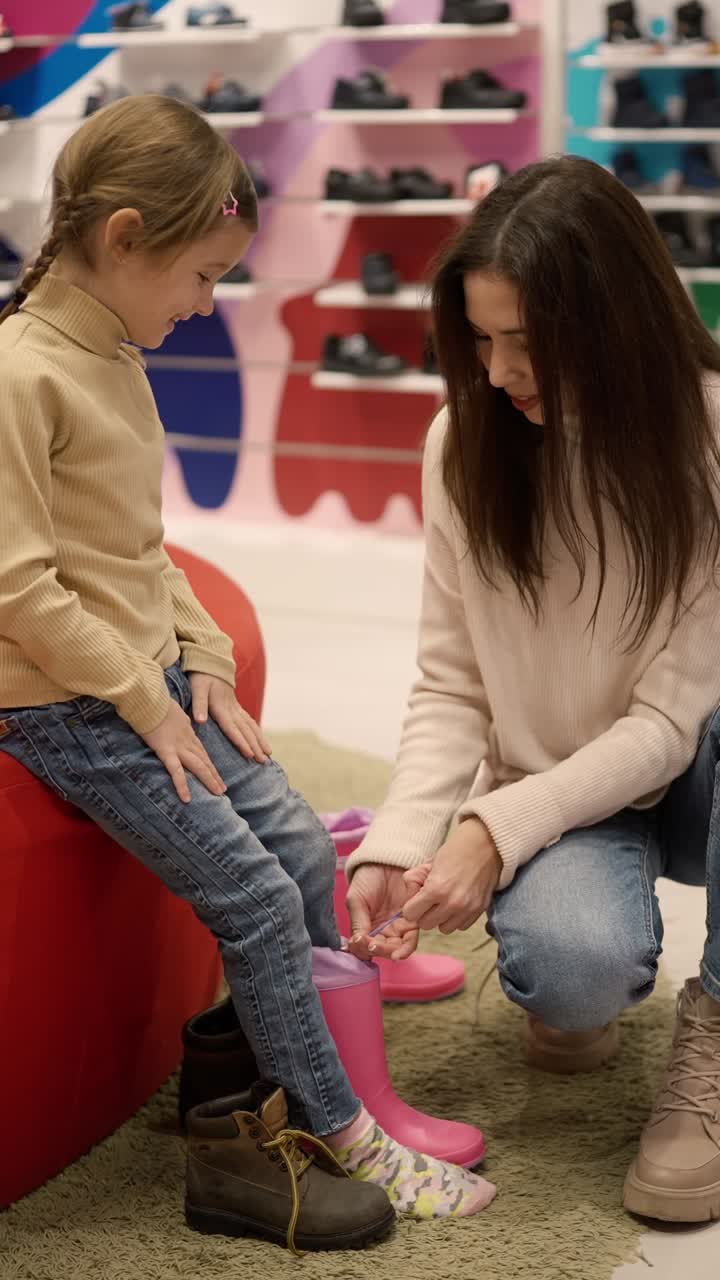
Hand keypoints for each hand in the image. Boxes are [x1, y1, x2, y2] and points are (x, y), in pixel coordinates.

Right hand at [141, 698, 226, 803]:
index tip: (216, 776)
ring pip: (198, 766)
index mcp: (187, 734)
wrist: (149, 700)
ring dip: (208, 780)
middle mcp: (187, 742)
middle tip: (222, 790)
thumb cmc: (157, 704)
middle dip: (214, 776)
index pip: (202, 753)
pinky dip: (182, 786)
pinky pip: (176, 771)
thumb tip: (181, 722)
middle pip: (204, 761)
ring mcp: (178, 747)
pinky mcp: (166, 751)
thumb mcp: (173, 713)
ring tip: (218, 794)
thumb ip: (179, 722)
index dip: (210, 765)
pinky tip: (187, 799)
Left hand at [189, 673, 270, 762]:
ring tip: (269, 754)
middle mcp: (232, 710)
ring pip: (251, 727)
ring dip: (260, 741)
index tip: (250, 754)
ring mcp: (237, 708)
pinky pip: (250, 722)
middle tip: (264, 761)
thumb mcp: (198, 689)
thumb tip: (200, 721)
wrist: (211, 663)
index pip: (233, 729)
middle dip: (256, 746)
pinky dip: (257, 732)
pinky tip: (262, 741)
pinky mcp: (237, 707)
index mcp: (222, 708)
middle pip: (246, 731)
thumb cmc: (202, 678)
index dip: (241, 742)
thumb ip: (199, 705)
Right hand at [346, 863, 422, 961]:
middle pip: (383, 951)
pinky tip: (400, 949)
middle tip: (374, 945)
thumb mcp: (356, 900)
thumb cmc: (367, 879)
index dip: (363, 949)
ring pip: (398, 949)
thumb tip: (357, 943)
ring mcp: (398, 927)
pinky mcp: (413, 921)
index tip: (362, 942)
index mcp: (366, 928)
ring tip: (390, 951)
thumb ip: (358, 921)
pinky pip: (411, 939)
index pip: (364, 948)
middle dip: (379, 952)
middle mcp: (383, 931)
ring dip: (393, 953)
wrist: (387, 861)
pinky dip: (406, 947)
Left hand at [403, 818, 502, 934]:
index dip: (410, 907)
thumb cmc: (454, 851)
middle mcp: (452, 903)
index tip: (414, 901)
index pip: (411, 914)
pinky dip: (456, 918)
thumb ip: (414, 882)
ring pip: (444, 929)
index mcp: (436, 889)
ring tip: (444, 903)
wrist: (484, 845)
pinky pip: (461, 926)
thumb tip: (408, 901)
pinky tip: (457, 903)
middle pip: (426, 925)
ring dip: (441, 918)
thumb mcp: (427, 863)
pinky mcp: (479, 910)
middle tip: (429, 901)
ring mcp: (468, 908)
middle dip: (424, 913)